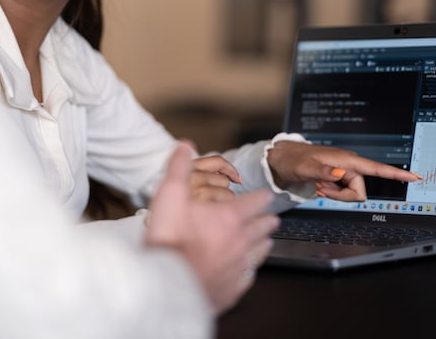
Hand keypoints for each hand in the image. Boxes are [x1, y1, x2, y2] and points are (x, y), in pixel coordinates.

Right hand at [146, 142, 278, 313]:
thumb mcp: (169, 195)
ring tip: (266, 242)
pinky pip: (247, 277)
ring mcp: (237, 268)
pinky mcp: (231, 290)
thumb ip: (179, 168)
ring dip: (263, 244)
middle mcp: (240, 242)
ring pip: (259, 253)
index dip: (261, 196)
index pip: (255, 202)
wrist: (164, 283)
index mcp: (229, 217)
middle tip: (271, 219)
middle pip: (262, 228)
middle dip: (266, 221)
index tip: (266, 195)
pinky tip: (247, 271)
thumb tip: (186, 146)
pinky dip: (249, 271)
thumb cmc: (169, 239)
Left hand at [266, 140, 421, 201]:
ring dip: (335, 194)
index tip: (416, 177)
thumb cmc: (294, 160)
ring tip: (319, 184)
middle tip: (321, 188)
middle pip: (360, 191)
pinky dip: (332, 193)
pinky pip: (344, 193)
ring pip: (352, 194)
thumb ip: (323, 172)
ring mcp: (345, 172)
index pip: (376, 168)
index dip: (396, 173)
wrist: (284, 159)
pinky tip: (320, 186)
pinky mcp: (340, 177)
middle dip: (341, 196)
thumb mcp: (305, 168)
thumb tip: (341, 174)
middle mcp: (349, 165)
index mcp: (346, 160)